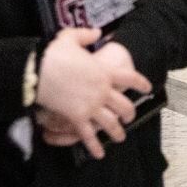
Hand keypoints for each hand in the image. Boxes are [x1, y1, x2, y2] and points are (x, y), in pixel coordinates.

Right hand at [35, 28, 149, 159]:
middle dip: (129, 113)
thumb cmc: (53, 54)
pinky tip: (99, 154)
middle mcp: (103, 90)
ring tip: (120, 138)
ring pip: (110, 123)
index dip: (140, 83)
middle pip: (124, 105)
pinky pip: (88, 135)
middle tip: (130, 117)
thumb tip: (96, 32)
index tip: (147, 88)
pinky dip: (94, 146)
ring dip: (117, 131)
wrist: (38, 70)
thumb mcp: (70, 38)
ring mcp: (91, 105)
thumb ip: (85, 35)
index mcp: (104, 72)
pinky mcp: (77, 117)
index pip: (129, 77)